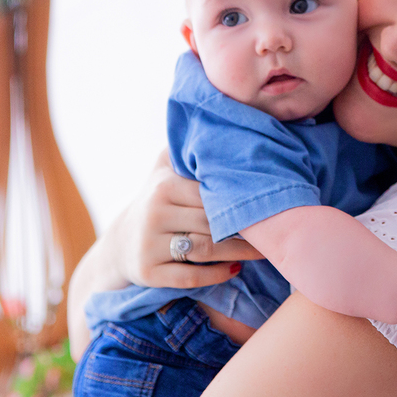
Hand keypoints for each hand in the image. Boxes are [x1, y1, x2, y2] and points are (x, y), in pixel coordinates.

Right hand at [117, 149, 263, 288]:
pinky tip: (236, 269)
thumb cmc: (158, 201)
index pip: (211, 194)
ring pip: (205, 250)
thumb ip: (186, 148)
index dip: (240, 200)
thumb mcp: (164, 169)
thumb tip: (216, 119)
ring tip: (264, 252)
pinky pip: (191, 277)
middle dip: (245, 229)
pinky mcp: (148, 273)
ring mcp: (149, 245)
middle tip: (276, 230)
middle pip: (211, 223)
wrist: (121, 243)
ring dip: (239, 253)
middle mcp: (154, 214)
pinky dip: (217, 274)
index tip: (269, 203)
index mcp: (163, 186)